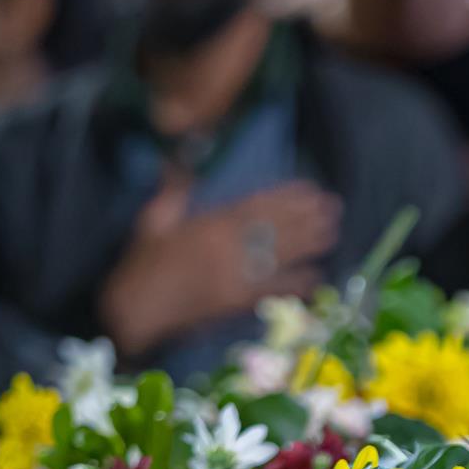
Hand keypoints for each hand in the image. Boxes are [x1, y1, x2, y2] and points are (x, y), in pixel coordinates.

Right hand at [99, 181, 340, 359]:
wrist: (136, 309)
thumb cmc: (141, 264)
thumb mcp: (153, 220)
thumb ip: (173, 190)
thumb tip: (179, 160)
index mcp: (209, 225)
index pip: (256, 205)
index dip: (286, 196)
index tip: (309, 188)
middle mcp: (227, 248)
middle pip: (275, 228)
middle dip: (306, 217)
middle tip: (333, 207)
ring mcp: (234, 275)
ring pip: (279, 255)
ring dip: (308, 245)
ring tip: (332, 233)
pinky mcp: (235, 302)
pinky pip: (271, 289)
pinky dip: (295, 284)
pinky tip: (316, 278)